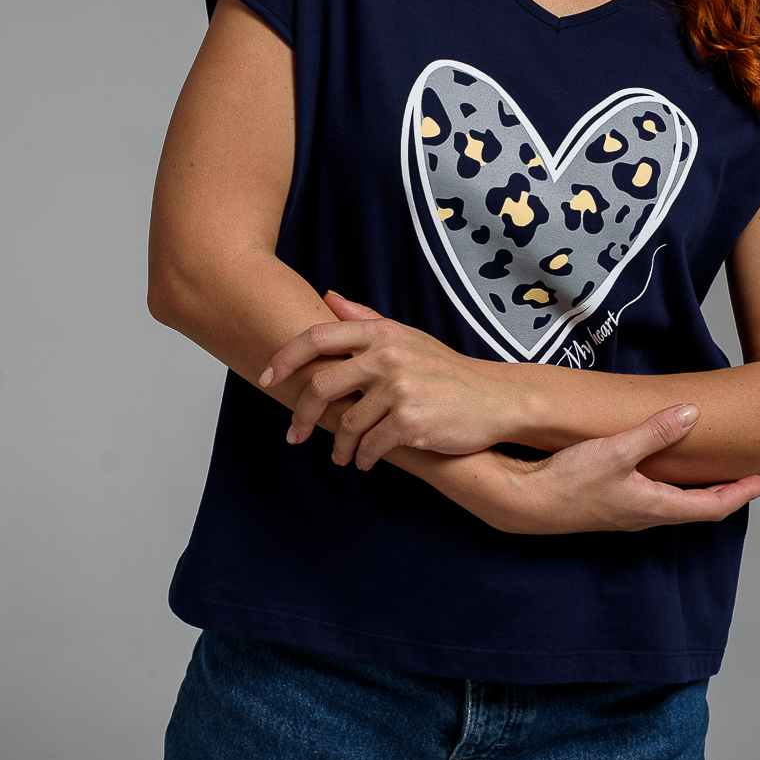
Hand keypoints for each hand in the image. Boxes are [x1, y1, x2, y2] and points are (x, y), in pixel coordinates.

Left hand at [259, 291, 516, 463]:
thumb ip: (365, 318)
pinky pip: (370, 446)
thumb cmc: (445, 369)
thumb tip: (327, 298)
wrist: (493, 399)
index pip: (318, 336)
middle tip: (295, 435)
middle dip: (301, 415)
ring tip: (343, 456)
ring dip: (339, 446)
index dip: (285, 357)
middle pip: (321, 385)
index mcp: (382, 333)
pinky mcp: (411, 422)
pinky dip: (363, 458)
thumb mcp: (407, 337)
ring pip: (346, 424)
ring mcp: (400, 390)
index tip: (265, 377)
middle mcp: (388, 357)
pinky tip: (365, 461)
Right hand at [488, 408, 759, 534]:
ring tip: (713, 474)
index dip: (739, 494)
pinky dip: (670, 487)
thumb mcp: (615, 451)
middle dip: (724, 494)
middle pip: (696, 509)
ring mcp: (625, 512)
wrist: (522, 503)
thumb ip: (654, 433)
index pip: (710, 506)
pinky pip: (652, 499)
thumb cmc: (566, 481)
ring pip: (673, 506)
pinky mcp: (607, 505)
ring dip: (697, 492)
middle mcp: (643, 515)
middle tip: (747, 478)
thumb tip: (691, 415)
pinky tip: (661, 472)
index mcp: (653, 506)